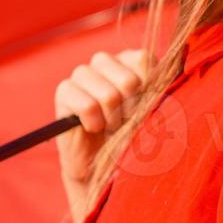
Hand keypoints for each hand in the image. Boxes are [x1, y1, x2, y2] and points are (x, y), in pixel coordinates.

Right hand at [54, 49, 152, 182]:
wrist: (102, 163)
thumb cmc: (130, 133)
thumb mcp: (151, 110)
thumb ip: (155, 88)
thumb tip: (157, 75)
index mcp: (129, 60)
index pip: (144, 60)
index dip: (148, 91)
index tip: (144, 108)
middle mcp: (104, 62)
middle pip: (128, 81)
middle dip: (130, 111)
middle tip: (125, 122)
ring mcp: (82, 74)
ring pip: (108, 95)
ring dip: (112, 119)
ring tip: (109, 126)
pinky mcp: (64, 90)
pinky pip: (87, 106)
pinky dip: (95, 123)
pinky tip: (92, 127)